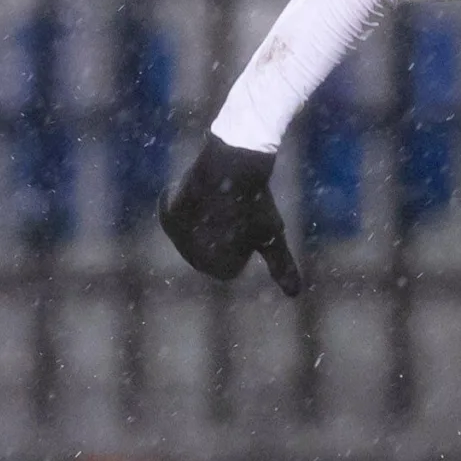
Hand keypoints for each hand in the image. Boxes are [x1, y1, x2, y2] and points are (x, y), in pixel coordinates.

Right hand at [159, 137, 302, 295]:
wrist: (230, 166)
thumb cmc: (255, 205)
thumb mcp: (271, 237)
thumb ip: (281, 267)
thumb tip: (294, 294)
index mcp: (218, 269)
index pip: (230, 265)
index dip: (243, 243)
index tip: (246, 226)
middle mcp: (191, 258)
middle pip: (211, 250)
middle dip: (224, 233)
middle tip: (233, 211)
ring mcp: (176, 237)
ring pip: (196, 232)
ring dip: (208, 218)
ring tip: (219, 202)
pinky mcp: (166, 214)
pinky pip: (183, 215)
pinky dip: (193, 205)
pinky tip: (203, 194)